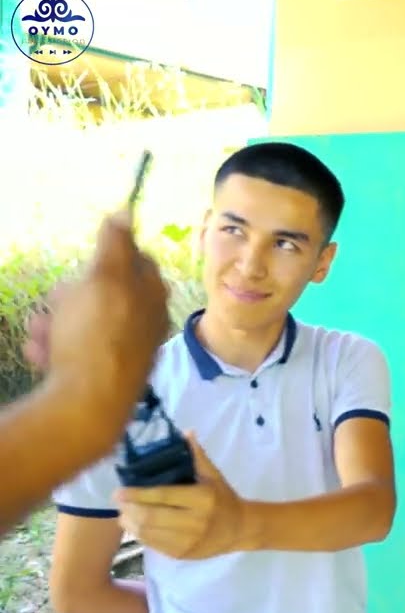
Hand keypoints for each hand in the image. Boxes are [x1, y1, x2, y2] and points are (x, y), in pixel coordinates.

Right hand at [25, 212, 168, 438]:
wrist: (89, 403)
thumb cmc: (97, 334)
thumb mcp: (104, 277)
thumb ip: (115, 244)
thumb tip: (126, 209)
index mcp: (154, 295)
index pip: (137, 261)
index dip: (106, 259)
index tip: (85, 266)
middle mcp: (146, 322)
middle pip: (104, 294)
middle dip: (71, 294)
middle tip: (57, 300)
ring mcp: (126, 350)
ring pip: (82, 323)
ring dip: (56, 322)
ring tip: (41, 332)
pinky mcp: (103, 374)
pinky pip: (73, 351)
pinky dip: (55, 349)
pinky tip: (42, 354)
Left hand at [115, 433, 246, 559]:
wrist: (240, 529)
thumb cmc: (224, 499)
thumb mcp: (214, 476)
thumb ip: (197, 456)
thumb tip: (186, 432)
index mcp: (203, 498)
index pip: (163, 495)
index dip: (138, 494)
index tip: (118, 492)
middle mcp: (195, 520)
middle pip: (151, 516)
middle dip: (130, 509)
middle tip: (119, 503)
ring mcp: (188, 540)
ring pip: (149, 533)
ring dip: (131, 523)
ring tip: (124, 514)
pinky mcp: (182, 554)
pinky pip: (153, 545)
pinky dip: (140, 535)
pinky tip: (136, 526)